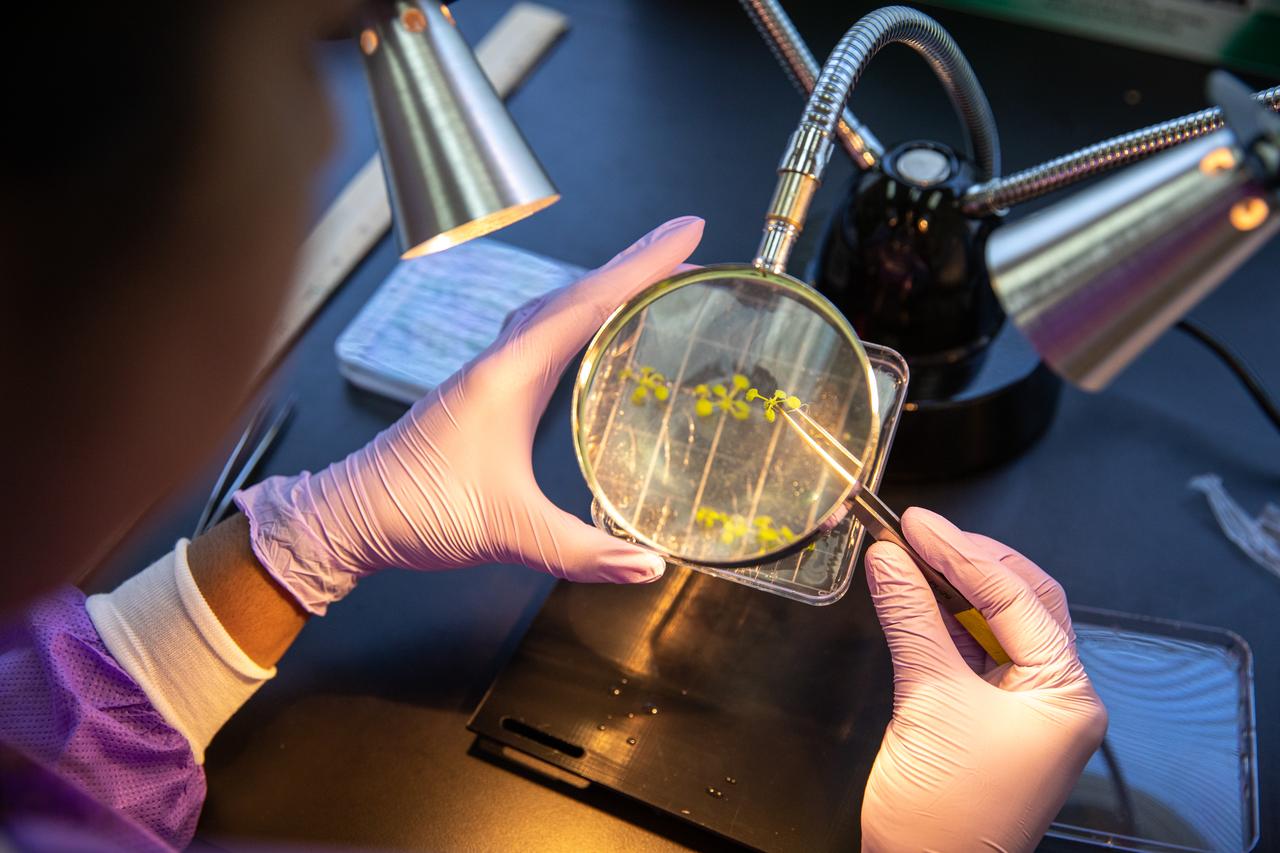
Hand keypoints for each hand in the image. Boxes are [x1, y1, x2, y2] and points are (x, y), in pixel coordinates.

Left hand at [236, 216, 703, 613]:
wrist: (348, 517)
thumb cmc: (416, 512)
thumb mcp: (507, 533)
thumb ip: (582, 552)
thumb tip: (650, 568)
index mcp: (509, 375)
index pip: (587, 304)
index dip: (642, 265)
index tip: (688, 231)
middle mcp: (500, 361)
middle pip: (576, 293)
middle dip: (634, 264)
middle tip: (686, 242)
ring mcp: (490, 374)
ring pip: (555, 310)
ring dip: (604, 287)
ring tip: (651, 278)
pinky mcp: (484, 392)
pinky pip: (541, 335)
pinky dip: (577, 319)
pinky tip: (592, 336)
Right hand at [860, 508, 1106, 851]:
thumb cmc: (945, 811)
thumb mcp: (928, 699)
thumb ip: (911, 618)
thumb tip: (890, 557)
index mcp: (1067, 693)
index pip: (1017, 598)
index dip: (962, 552)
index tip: (916, 523)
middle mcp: (1056, 695)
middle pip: (1021, 602)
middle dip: (969, 562)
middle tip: (917, 530)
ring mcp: (1025, 708)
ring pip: (997, 625)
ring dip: (953, 588)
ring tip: (909, 554)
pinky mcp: (989, 718)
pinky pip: (973, 653)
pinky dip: (942, 622)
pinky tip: (913, 596)